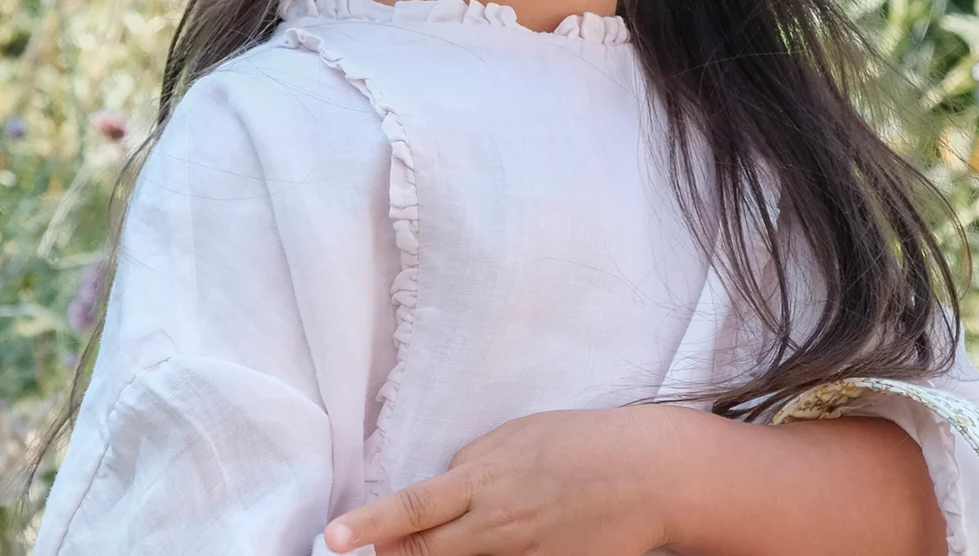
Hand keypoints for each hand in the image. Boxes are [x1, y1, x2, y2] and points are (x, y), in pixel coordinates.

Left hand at [323, 404, 683, 555]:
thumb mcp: (515, 435)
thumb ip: (473, 464)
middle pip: (424, 555)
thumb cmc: (578, 443)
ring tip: (430, 544)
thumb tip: (442, 486)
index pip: (413, 506)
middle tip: (367, 553)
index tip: (332, 538)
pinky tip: (487, 546)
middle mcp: (496, 525)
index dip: (369, 525)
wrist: (645, 473)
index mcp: (484, 480)